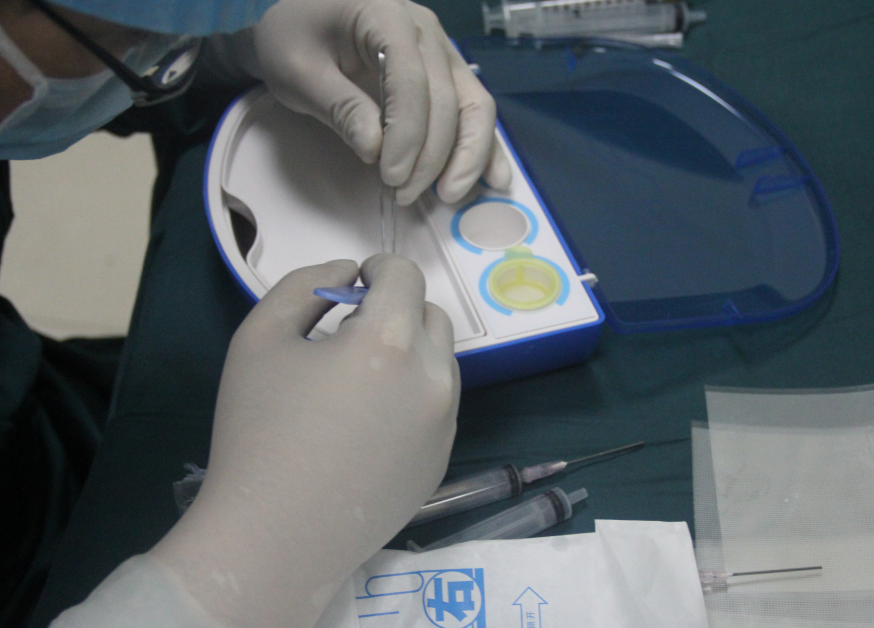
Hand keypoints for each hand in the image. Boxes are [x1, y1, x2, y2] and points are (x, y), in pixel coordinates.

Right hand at [150, 255, 459, 627]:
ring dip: (408, 352)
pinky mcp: (443, 459)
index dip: (378, 268)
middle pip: (430, 315)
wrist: (274, 537)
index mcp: (390, 341)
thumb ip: (304, 285)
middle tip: (349, 334)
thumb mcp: (260, 338)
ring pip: (440, 361)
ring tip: (359, 383)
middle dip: (395, 310)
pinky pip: (438, 405)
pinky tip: (369, 426)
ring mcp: (445, 424)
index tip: (354, 283)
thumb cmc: (257, 432)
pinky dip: (413, 395)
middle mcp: (433, 378)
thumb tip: (347, 272)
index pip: (406, 276)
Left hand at [246, 0, 510, 205]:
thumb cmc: (293, 39)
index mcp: (385, 15)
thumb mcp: (299, 72)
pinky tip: (494, 179)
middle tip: (403, 193)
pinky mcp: (447, 73)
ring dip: (467, 155)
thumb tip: (376, 150)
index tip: (391, 176)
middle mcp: (426, 31)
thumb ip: (339, 106)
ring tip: (448, 195)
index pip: (410, 79)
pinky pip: (474, 109)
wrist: (302, 20)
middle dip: (432, 155)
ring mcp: (442, 51)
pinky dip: (486, 146)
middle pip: (448, 98)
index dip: (407, 134)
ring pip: (474, 105)